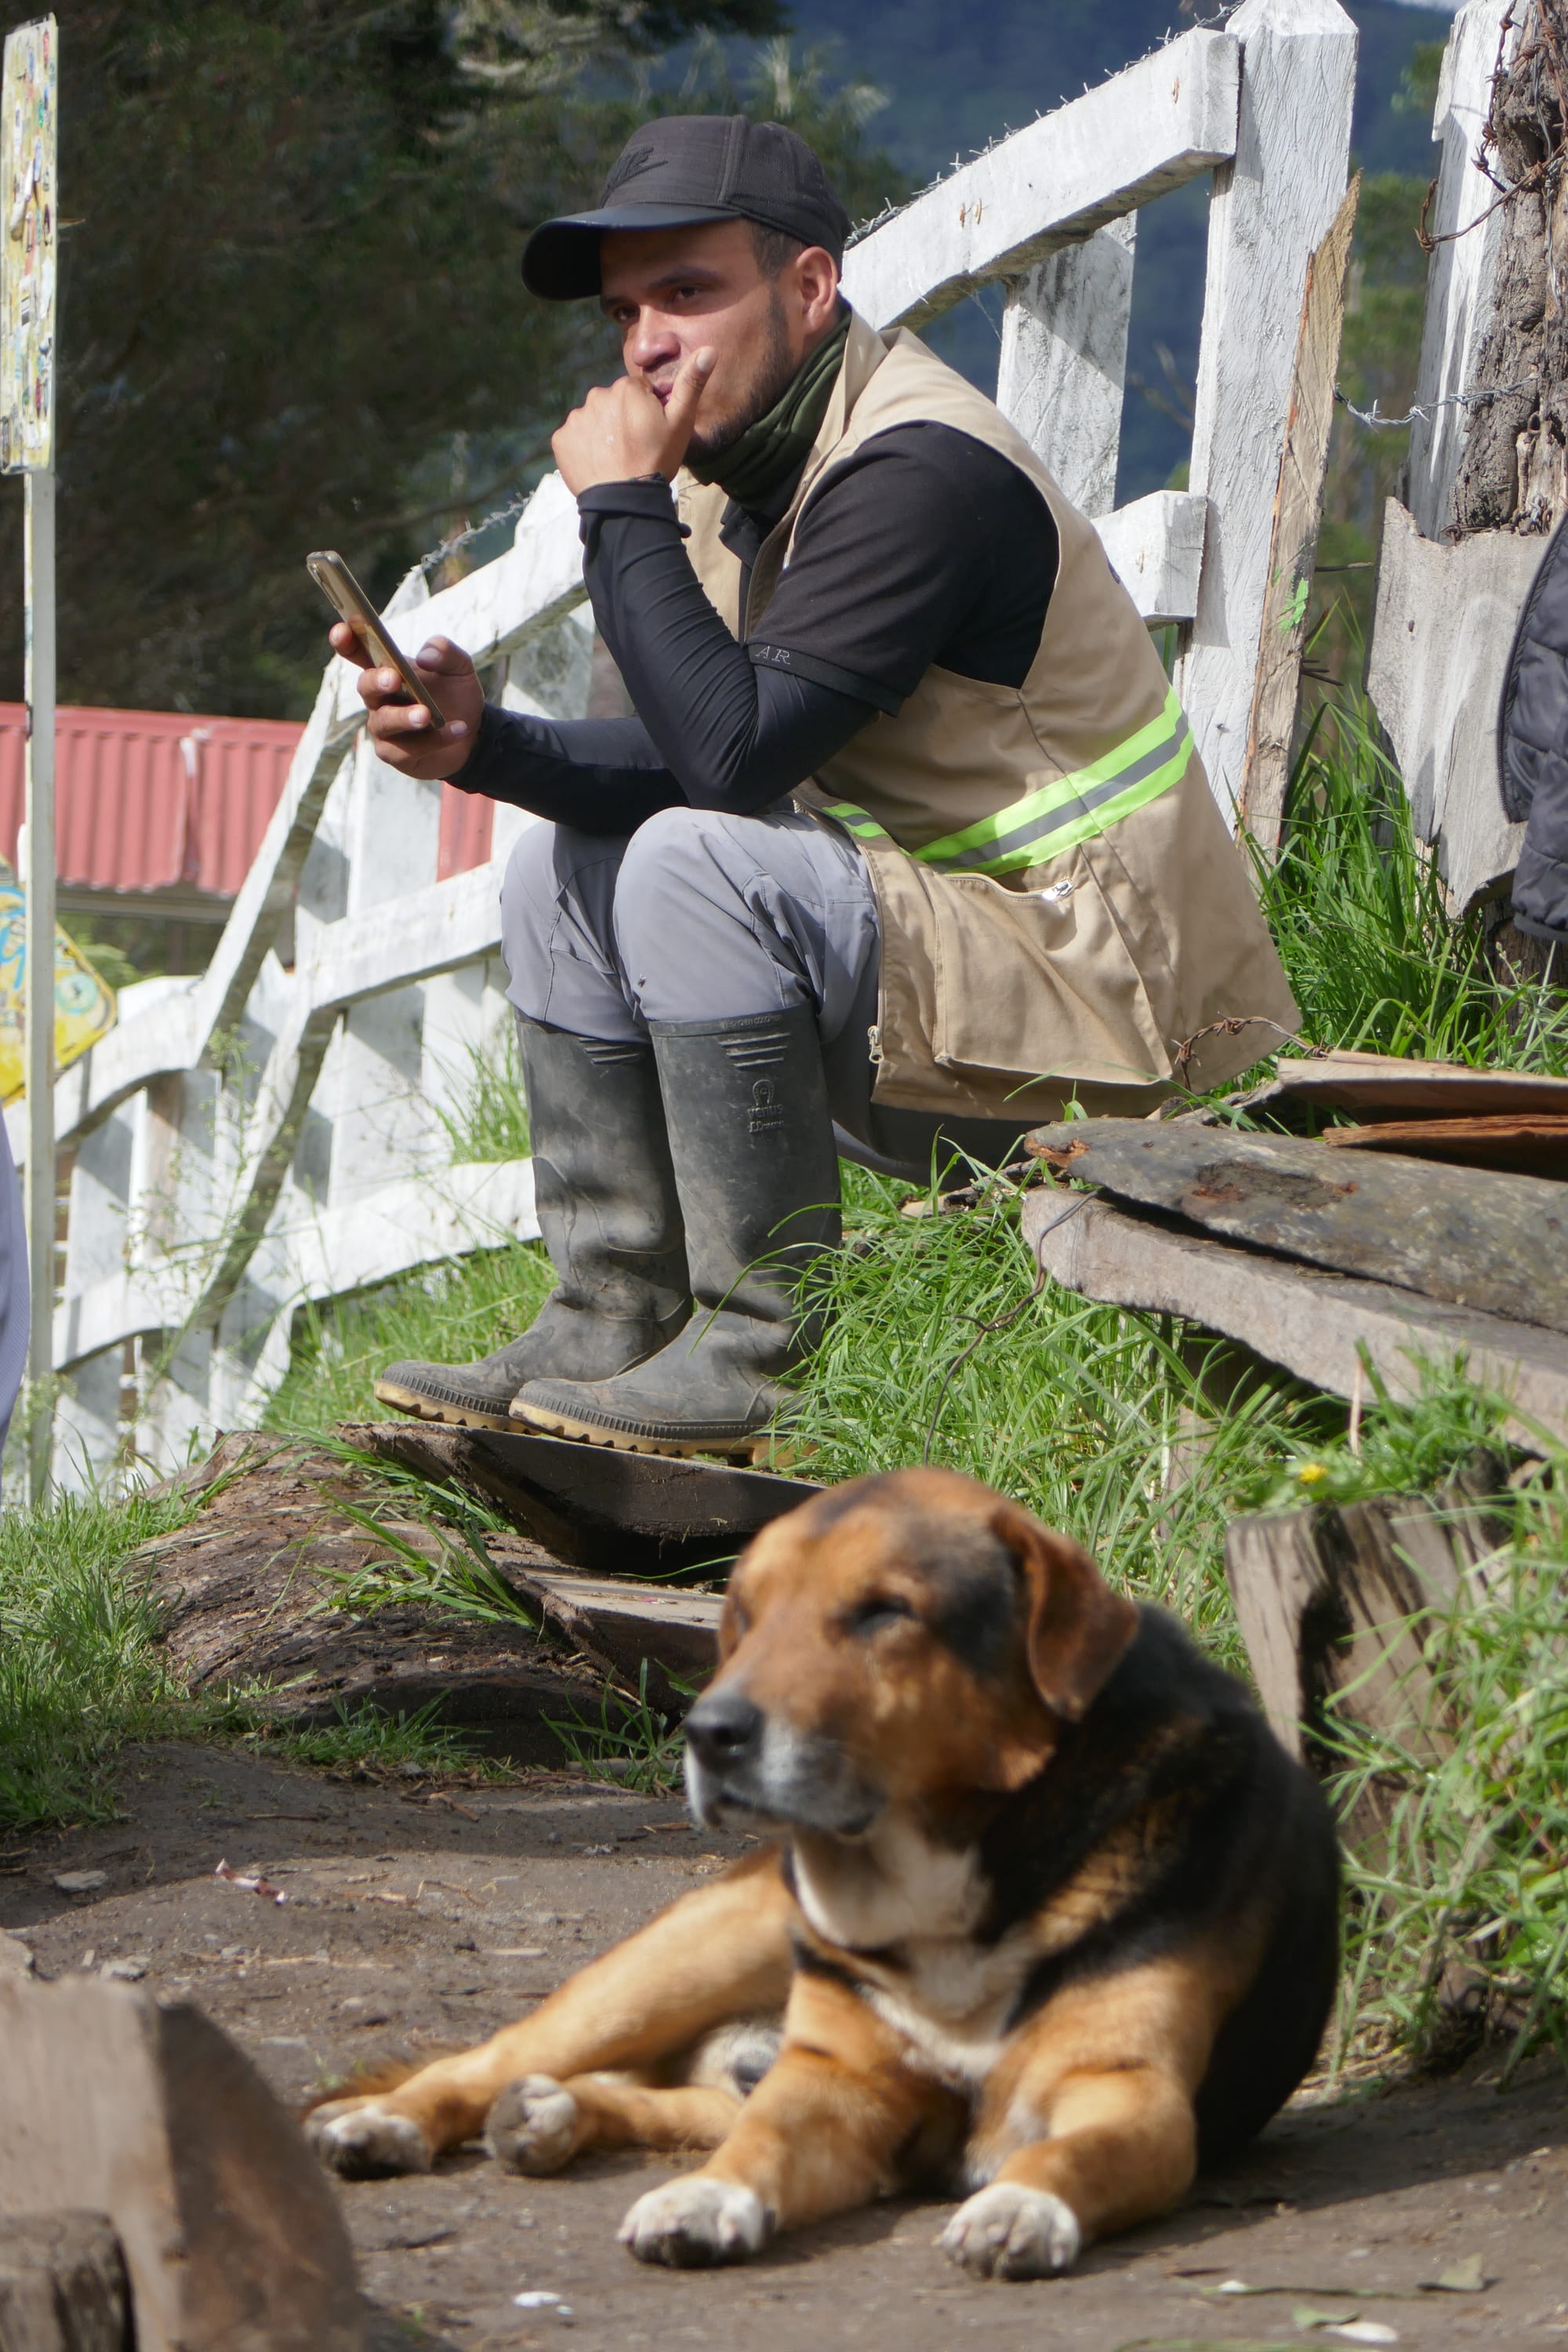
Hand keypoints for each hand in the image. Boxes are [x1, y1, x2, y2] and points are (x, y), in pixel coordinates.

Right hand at [330, 626, 483, 780]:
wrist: (474, 733)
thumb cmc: (456, 695)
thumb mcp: (459, 668)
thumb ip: (445, 652)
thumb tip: (425, 657)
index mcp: (387, 669)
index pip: (358, 652)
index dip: (346, 642)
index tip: (342, 630)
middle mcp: (378, 698)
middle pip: (366, 686)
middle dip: (378, 682)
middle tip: (394, 678)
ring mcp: (384, 728)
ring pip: (383, 722)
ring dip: (404, 717)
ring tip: (426, 714)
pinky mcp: (396, 755)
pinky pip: (407, 750)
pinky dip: (434, 740)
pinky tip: (458, 730)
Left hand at [552, 346, 714, 493]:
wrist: (625, 501)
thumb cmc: (656, 461)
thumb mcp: (680, 423)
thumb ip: (692, 384)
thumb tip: (709, 350)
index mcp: (626, 388)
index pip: (636, 392)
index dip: (645, 412)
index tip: (649, 434)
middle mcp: (597, 395)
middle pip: (612, 403)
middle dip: (621, 420)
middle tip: (633, 448)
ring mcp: (577, 417)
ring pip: (593, 419)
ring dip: (602, 433)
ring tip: (615, 458)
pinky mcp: (561, 439)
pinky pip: (574, 437)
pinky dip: (583, 448)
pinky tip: (597, 463)